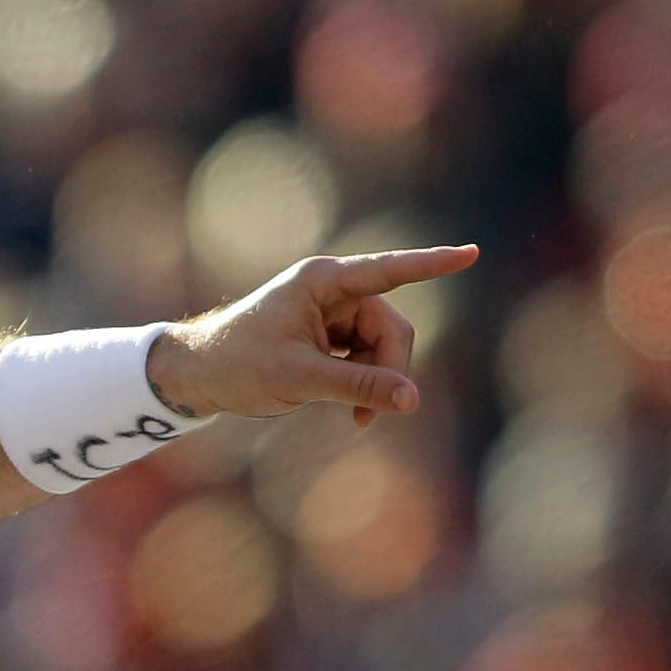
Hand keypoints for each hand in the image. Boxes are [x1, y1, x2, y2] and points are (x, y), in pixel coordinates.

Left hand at [148, 244, 477, 430]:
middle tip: (363, 419)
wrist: (197, 375)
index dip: (432, 264)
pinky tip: (348, 410)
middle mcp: (333, 290)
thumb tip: (412, 399)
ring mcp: (334, 313)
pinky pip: (367, 359)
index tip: (473, 252)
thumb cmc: (238, 365)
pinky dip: (363, 385)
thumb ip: (358, 386)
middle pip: (391, 328)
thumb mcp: (300, 379)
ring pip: (383, 347)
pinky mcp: (332, 336)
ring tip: (351, 419)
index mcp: (322, 282)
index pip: (389, 271)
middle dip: (388, 371)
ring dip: (375, 383)